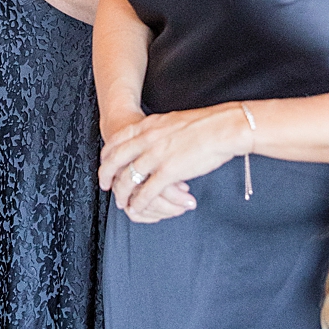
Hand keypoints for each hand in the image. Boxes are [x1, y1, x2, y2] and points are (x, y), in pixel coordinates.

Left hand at [99, 102, 253, 220]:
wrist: (224, 128)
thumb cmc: (204, 123)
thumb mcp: (170, 120)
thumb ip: (156, 129)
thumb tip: (151, 133)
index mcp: (146, 127)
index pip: (116, 141)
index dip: (107, 155)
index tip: (104, 164)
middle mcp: (146, 141)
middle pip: (115, 161)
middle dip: (106, 176)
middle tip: (104, 186)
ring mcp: (155, 157)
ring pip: (128, 179)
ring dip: (121, 193)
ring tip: (121, 202)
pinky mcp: (168, 172)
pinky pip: (146, 191)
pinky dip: (139, 202)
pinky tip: (137, 208)